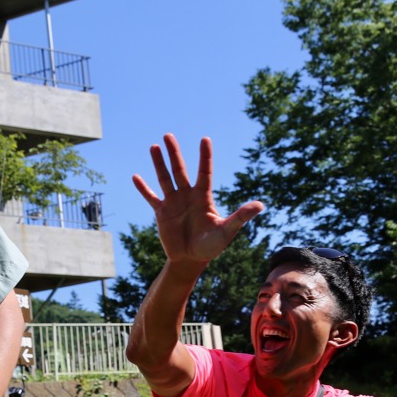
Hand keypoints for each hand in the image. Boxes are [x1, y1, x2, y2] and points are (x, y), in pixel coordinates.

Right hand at [132, 134, 263, 268]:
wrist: (191, 260)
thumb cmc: (211, 246)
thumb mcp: (227, 231)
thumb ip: (241, 217)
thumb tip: (260, 205)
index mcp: (203, 197)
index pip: (204, 172)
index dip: (205, 156)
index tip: (205, 139)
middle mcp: (188, 195)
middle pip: (180, 170)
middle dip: (174, 153)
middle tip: (168, 135)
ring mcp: (173, 203)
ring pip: (165, 179)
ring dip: (159, 163)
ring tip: (154, 147)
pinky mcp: (161, 213)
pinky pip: (151, 198)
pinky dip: (143, 188)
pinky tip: (136, 177)